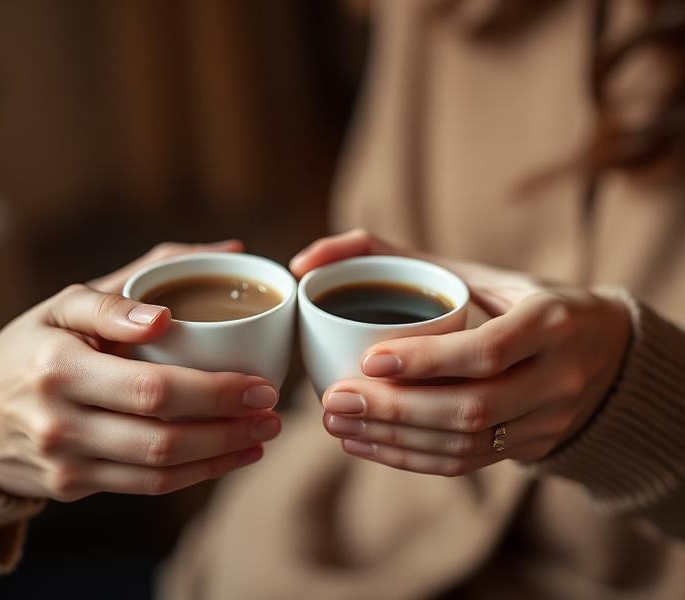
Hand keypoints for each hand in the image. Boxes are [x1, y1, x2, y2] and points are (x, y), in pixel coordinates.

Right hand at [0, 240, 281, 500]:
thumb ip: (138, 280)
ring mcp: (65, 461)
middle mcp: (59, 419)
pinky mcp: (72, 488)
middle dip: (229, 426)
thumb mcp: (66, 303)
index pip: (151, 387)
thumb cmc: (31, 347)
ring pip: (160, 468)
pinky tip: (230, 457)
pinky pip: (146, 487)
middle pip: (162, 435)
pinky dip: (196, 475)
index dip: (214, 392)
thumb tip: (223, 251)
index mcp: (59, 365)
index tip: (262, 382)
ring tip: (263, 436)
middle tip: (273, 411)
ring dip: (222, 455)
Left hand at [292, 230, 630, 475]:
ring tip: (338, 422)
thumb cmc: (519, 299)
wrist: (602, 351)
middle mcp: (557, 376)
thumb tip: (306, 260)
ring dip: (393, 438)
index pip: (486, 350)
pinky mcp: (531, 447)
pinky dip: (409, 457)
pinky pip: (465, 463)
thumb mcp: (476, 270)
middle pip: (471, 408)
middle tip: (334, 399)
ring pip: (464, 444)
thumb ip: (395, 256)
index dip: (426, 361)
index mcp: (549, 320)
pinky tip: (364, 443)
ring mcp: (548, 420)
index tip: (367, 360)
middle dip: (395, 409)